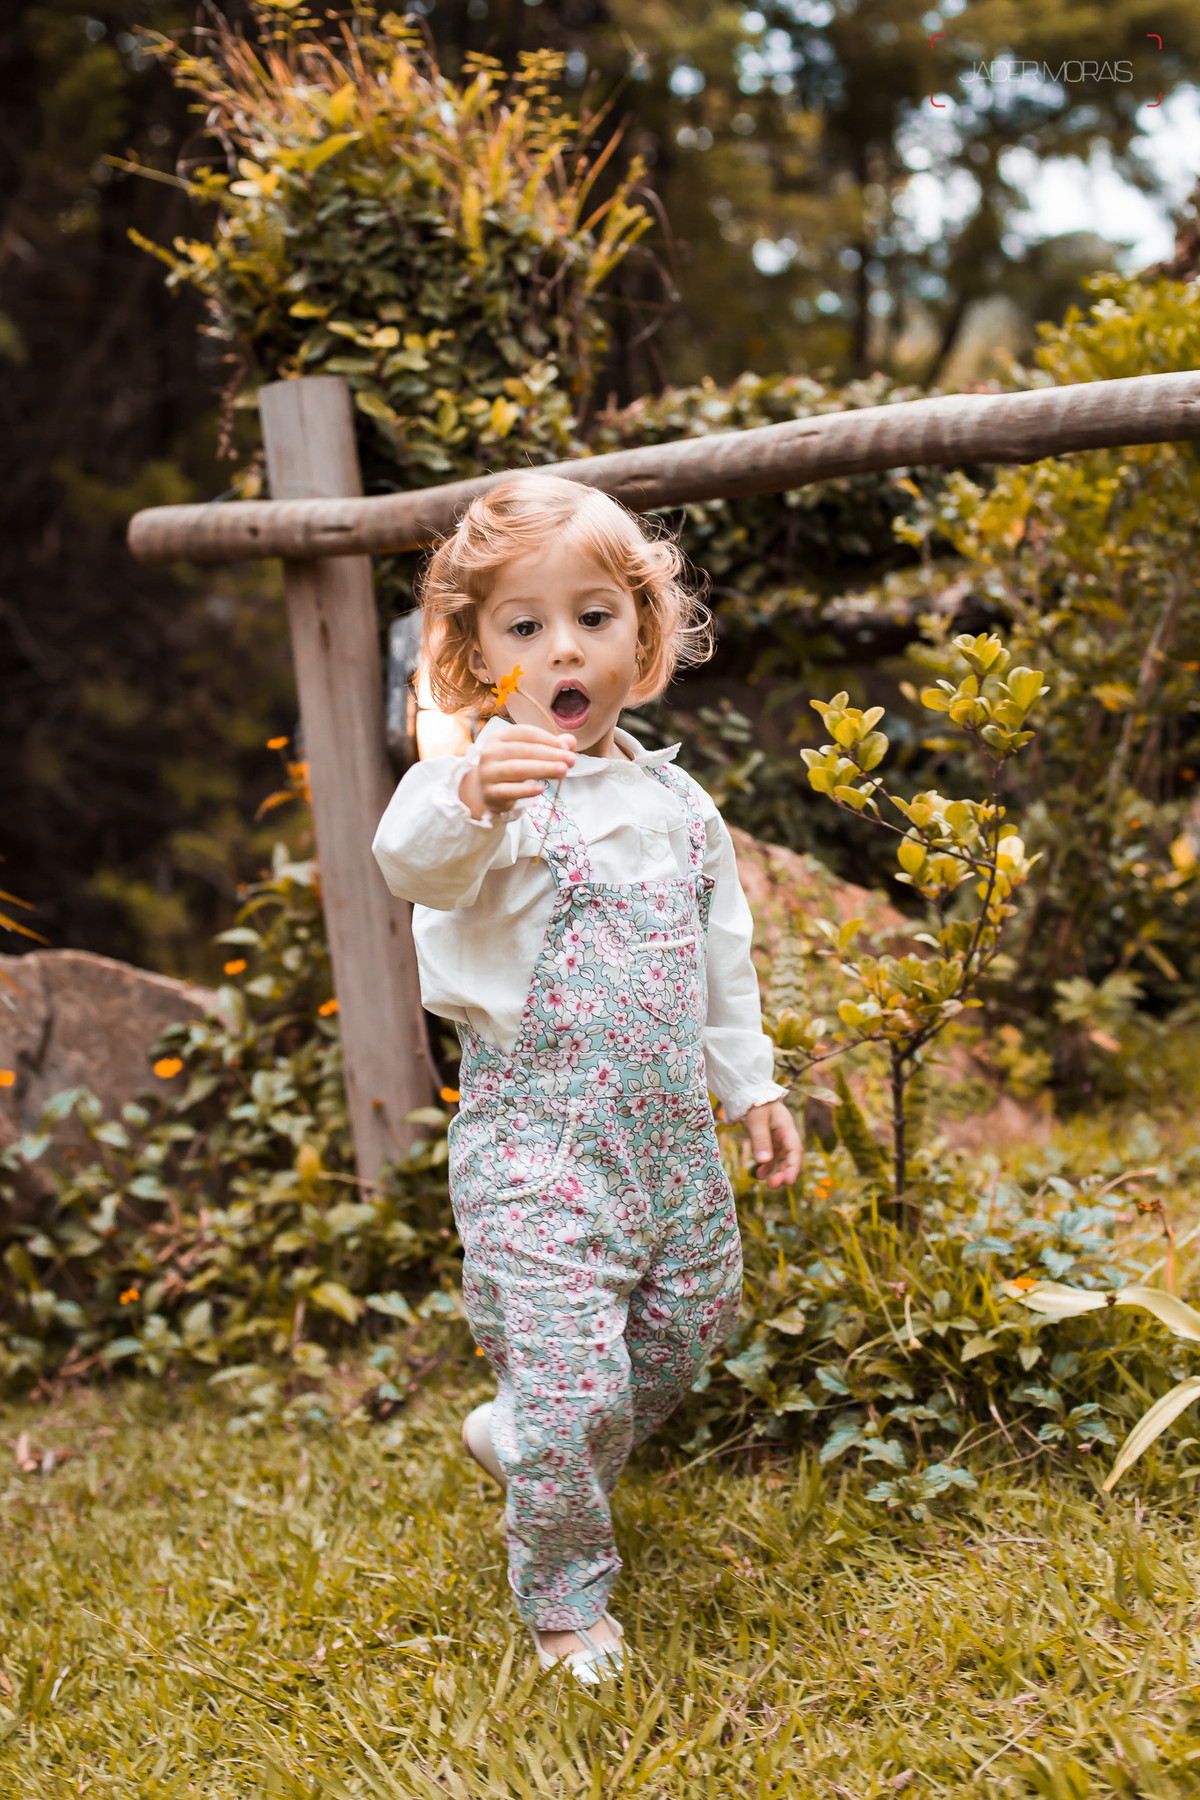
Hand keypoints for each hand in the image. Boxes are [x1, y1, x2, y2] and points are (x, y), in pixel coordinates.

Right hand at [459, 720, 574, 820]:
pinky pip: (509, 790)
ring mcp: (488, 773)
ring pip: (517, 769)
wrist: (487, 790)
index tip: (566, 747)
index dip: (547, 739)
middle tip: (571, 760)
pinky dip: (526, 789)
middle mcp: (490, 752)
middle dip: (550, 754)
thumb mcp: (529, 754)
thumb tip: (571, 740)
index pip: (525, 733)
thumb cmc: (511, 767)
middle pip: (523, 750)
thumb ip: (550, 746)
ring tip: (563, 771)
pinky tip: (541, 789)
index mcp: (500, 736)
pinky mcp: (490, 792)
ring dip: (542, 769)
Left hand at [741, 1099, 801, 1187]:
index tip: (788, 1181)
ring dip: (776, 1171)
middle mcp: (785, 1133)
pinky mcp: (768, 1138)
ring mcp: (777, 1136)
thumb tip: (764, 1161)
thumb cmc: (753, 1102)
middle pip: (790, 1157)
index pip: (795, 1150)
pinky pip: (771, 1155)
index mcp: (786, 1127)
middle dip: (784, 1172)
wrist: (745, 1091)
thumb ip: (760, 1139)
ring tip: (768, 1184)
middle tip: (773, 1186)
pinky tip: (760, 1174)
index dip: (793, 1167)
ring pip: (781, 1158)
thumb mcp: (756, 1120)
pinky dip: (767, 1165)